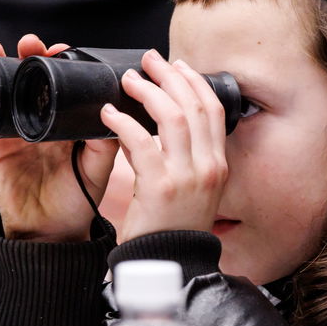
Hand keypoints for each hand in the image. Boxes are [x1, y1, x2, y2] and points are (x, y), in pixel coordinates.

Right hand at [0, 36, 117, 241]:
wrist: (50, 233)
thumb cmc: (79, 200)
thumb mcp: (99, 168)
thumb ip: (105, 141)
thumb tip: (108, 109)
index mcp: (67, 121)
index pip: (61, 82)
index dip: (59, 62)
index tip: (61, 49)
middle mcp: (40, 121)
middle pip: (29, 79)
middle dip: (27, 55)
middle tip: (29, 43)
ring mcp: (14, 132)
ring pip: (2, 91)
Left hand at [103, 50, 226, 242]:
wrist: (169, 265)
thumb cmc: (173, 228)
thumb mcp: (191, 189)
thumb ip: (179, 157)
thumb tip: (152, 125)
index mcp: (218, 165)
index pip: (214, 110)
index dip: (196, 82)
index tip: (178, 65)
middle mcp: (208, 167)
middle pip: (193, 105)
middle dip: (170, 76)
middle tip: (149, 60)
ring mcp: (186, 177)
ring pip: (171, 117)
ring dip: (148, 91)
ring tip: (128, 80)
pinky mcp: (160, 187)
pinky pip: (140, 142)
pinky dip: (123, 123)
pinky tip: (108, 114)